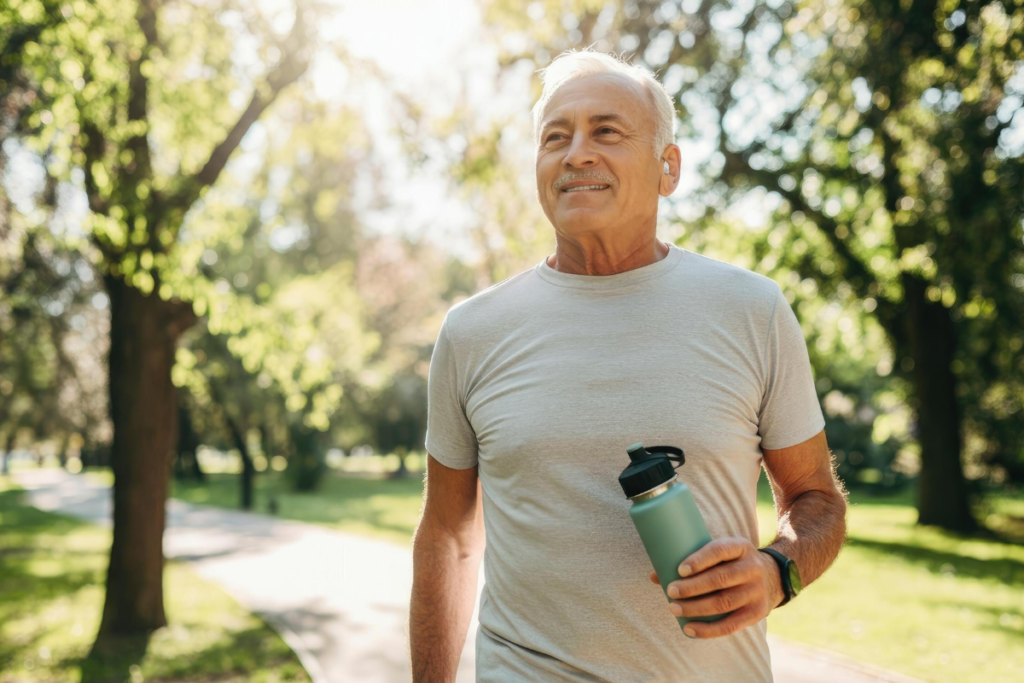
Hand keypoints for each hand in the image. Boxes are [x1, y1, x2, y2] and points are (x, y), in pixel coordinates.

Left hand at [647, 537, 783, 638]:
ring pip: (723, 603)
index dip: (699, 560)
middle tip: (671, 591)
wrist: (771, 577)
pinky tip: (688, 628)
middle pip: (720, 579)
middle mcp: (752, 568)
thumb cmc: (731, 563)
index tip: (679, 569)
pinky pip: (730, 625)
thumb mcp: (720, 553)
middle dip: (692, 587)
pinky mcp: (756, 613)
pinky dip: (707, 629)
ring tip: (674, 609)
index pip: (720, 550)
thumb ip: (692, 561)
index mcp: (740, 547)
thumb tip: (654, 575)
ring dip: (695, 608)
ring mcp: (756, 592)